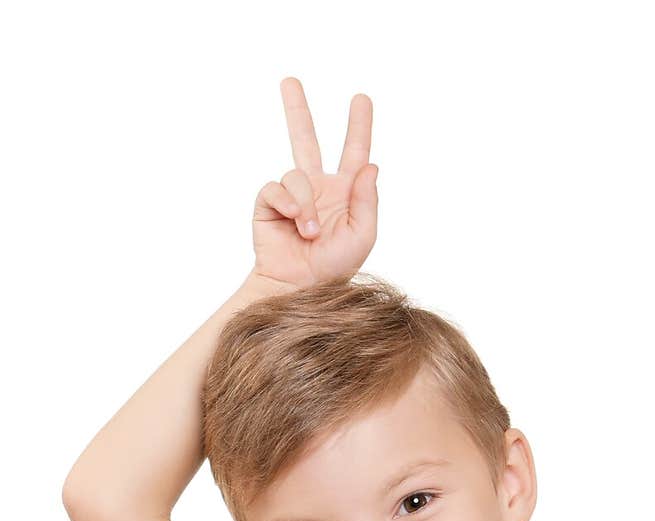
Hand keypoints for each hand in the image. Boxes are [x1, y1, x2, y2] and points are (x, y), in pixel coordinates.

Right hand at [251, 76, 377, 289]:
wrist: (299, 289)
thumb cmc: (334, 269)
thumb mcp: (362, 236)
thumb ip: (367, 200)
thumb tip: (370, 163)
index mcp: (344, 194)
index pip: (354, 153)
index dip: (359, 127)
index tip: (361, 99)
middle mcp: (317, 189)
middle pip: (305, 140)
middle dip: (297, 111)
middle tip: (289, 82)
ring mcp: (292, 196)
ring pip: (296, 174)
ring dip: (305, 203)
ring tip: (309, 231)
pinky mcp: (269, 205)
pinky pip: (275, 187)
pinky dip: (287, 203)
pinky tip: (294, 221)